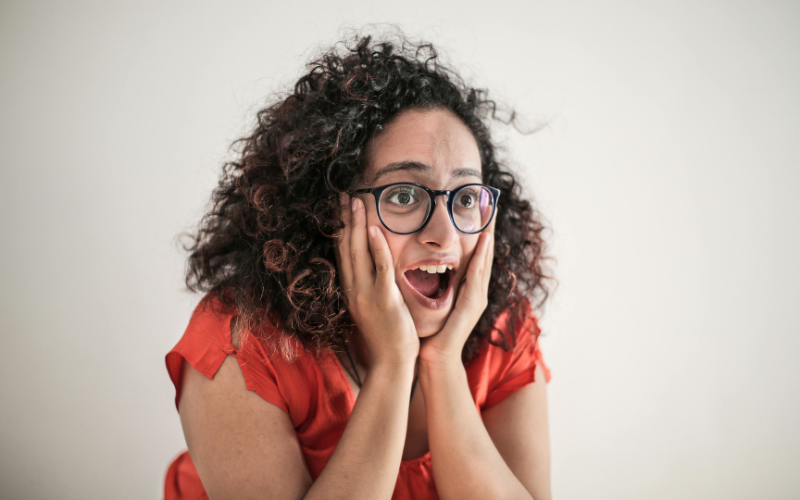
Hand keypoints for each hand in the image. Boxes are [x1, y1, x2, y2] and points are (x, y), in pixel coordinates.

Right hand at [335, 193, 419, 366]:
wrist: (391, 361)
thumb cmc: (387, 334)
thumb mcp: (373, 306)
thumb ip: (371, 285)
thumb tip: (373, 267)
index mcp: (352, 289)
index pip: (343, 253)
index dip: (341, 229)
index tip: (340, 208)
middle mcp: (354, 289)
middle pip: (346, 248)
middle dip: (344, 220)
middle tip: (343, 195)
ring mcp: (367, 294)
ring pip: (359, 253)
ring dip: (357, 226)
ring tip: (355, 202)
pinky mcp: (384, 299)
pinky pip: (380, 269)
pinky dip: (376, 249)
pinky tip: (375, 230)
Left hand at [419, 217, 494, 366]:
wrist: (434, 355)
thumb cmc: (430, 328)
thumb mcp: (432, 297)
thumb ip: (434, 281)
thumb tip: (425, 262)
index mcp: (467, 287)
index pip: (475, 254)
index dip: (478, 233)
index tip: (479, 210)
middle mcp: (476, 290)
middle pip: (485, 253)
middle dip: (489, 229)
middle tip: (491, 204)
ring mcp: (478, 297)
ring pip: (485, 261)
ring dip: (489, 238)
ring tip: (491, 217)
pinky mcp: (474, 304)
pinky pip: (478, 275)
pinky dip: (481, 257)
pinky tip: (483, 242)